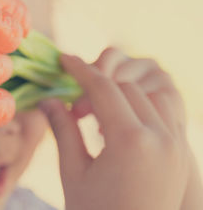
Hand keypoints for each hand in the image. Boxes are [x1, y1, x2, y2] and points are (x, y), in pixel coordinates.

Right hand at [39, 48, 189, 209]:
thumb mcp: (73, 172)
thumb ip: (63, 129)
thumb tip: (47, 100)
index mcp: (131, 142)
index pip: (103, 89)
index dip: (80, 70)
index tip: (65, 59)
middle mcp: (161, 138)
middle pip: (126, 88)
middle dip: (98, 86)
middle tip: (74, 101)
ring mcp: (177, 145)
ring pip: (149, 96)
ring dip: (123, 94)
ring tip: (99, 112)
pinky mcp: (183, 153)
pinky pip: (166, 112)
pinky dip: (143, 106)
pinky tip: (123, 121)